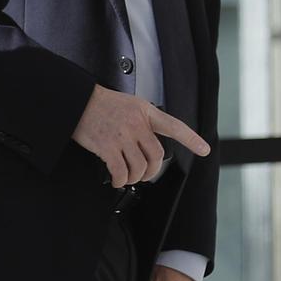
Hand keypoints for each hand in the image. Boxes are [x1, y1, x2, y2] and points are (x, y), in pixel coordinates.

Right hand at [69, 85, 210, 187]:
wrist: (76, 101)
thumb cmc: (99, 103)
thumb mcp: (128, 104)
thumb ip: (142, 120)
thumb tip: (147, 142)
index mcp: (145, 111)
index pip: (174, 125)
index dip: (191, 139)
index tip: (204, 149)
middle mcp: (137, 123)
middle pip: (156, 155)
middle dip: (151, 171)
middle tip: (144, 174)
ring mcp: (123, 135)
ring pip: (139, 167)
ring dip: (134, 177)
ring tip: (127, 177)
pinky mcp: (108, 147)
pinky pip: (120, 171)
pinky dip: (120, 180)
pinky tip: (116, 179)